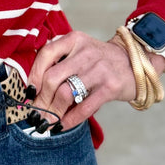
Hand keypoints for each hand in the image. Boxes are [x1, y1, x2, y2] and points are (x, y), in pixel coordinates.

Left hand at [26, 31, 164, 129]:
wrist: (135, 63)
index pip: (46, 54)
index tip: (29, 92)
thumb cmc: (100, 61)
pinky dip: (70, 119)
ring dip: (52, 112)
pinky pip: (84, 107)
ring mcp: (99, 69)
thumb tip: (34, 90)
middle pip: (52, 77)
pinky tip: (62, 125)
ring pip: (66, 93)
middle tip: (35, 113)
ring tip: (46, 122)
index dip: (34, 75)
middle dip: (41, 99)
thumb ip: (60, 62)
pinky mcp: (111, 87)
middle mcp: (86, 52)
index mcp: (74, 40)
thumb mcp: (80, 51)